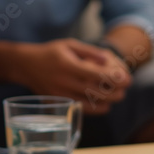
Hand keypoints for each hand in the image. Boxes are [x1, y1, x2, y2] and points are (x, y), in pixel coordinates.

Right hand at [14, 39, 131, 114]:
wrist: (25, 65)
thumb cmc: (50, 52)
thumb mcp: (69, 44)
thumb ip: (90, 52)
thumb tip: (108, 60)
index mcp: (67, 65)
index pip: (95, 75)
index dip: (113, 78)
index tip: (127, 78)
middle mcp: (63, 81)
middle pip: (95, 91)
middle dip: (115, 91)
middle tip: (125, 88)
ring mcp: (60, 94)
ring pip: (90, 102)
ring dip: (108, 101)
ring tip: (118, 96)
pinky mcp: (58, 102)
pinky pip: (81, 108)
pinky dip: (96, 109)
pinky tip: (105, 105)